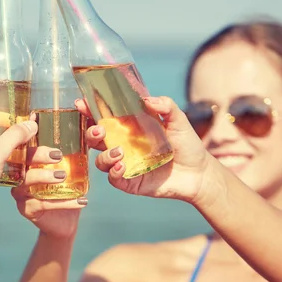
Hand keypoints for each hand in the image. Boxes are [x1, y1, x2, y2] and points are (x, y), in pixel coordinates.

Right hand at [76, 97, 211, 202]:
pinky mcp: (130, 182)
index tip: (82, 104)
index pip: (105, 117)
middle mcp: (123, 145)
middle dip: (91, 133)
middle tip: (99, 130)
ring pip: (100, 160)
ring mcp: (125, 164)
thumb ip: (166, 106)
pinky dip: (114, 172)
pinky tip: (123, 166)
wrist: (200, 173)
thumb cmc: (187, 144)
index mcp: (130, 128)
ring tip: (119, 151)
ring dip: (104, 155)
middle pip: (96, 139)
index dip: (91, 111)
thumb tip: (147, 99)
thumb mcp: (179, 120)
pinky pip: (113, 179)